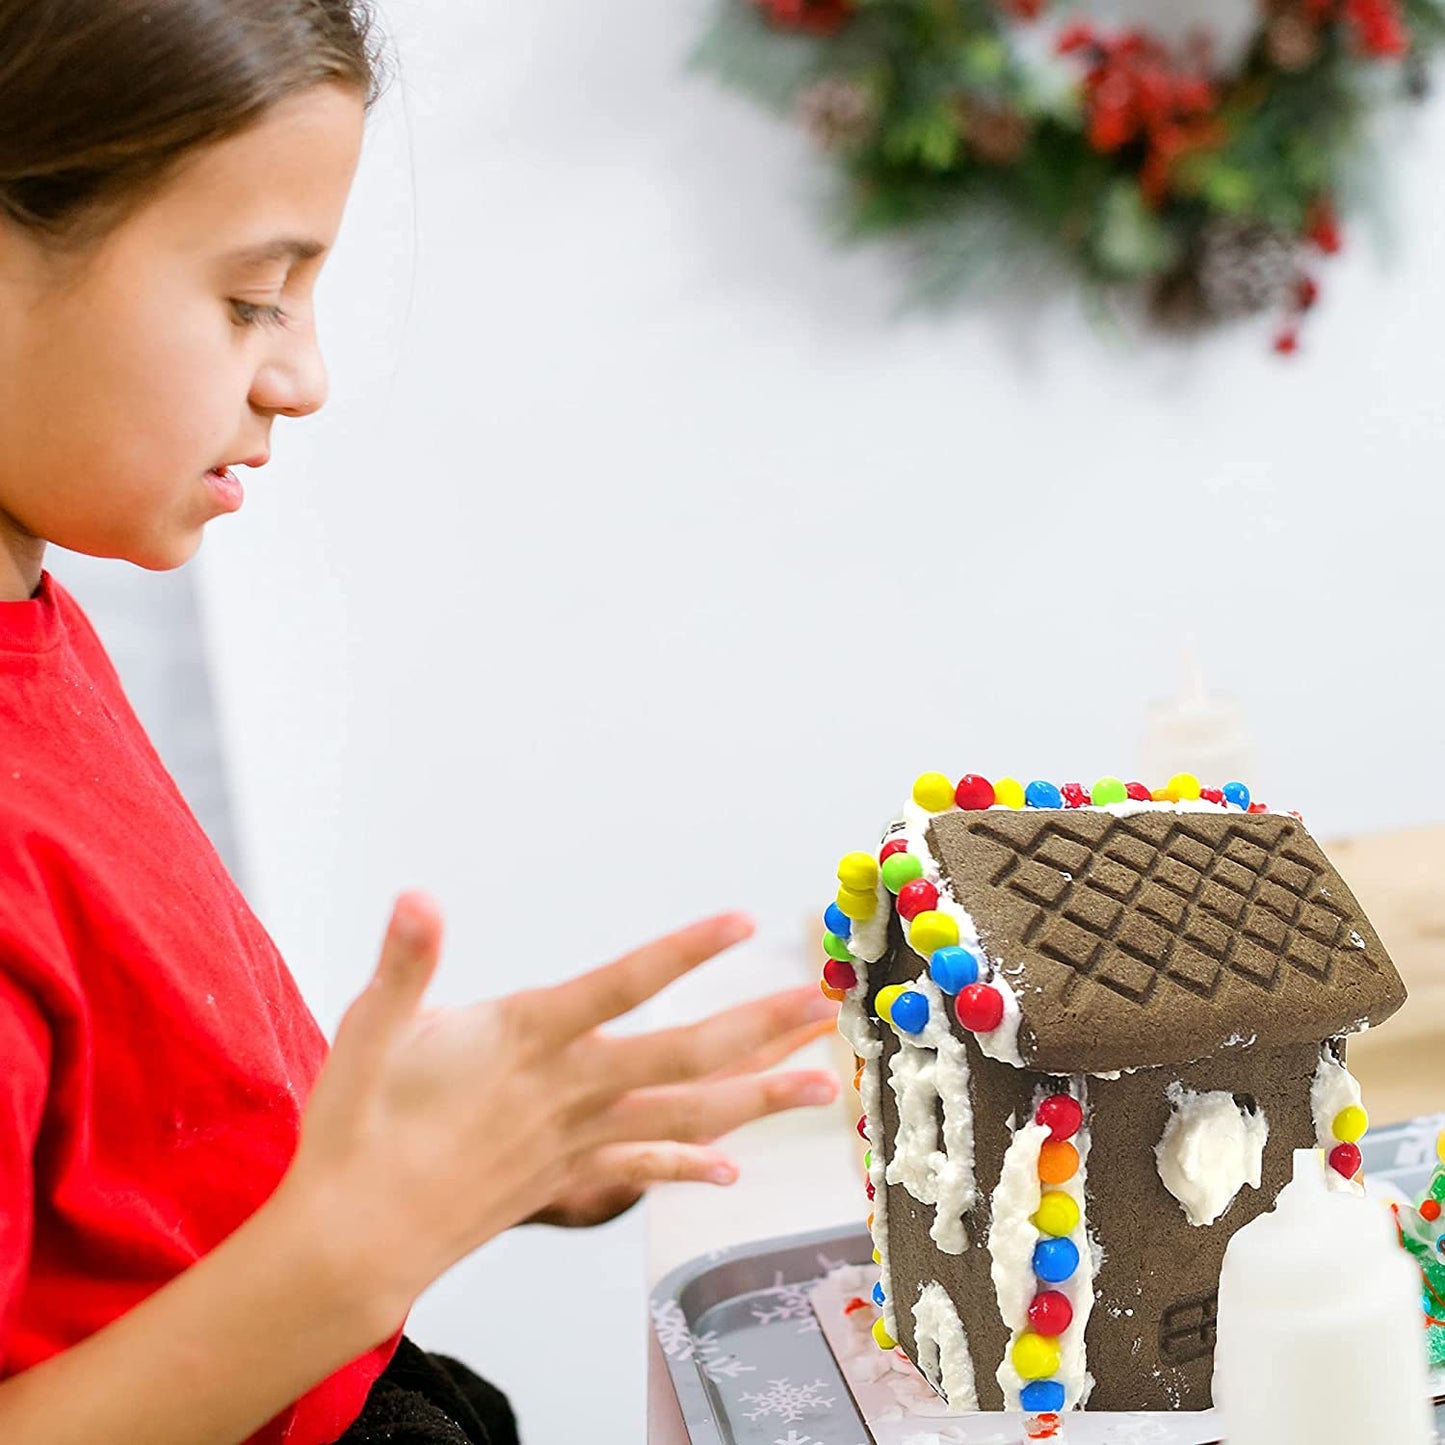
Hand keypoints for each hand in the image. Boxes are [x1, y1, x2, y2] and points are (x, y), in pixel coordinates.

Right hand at [277, 895, 840, 1334]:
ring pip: (685, 1113)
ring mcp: (574, 1139)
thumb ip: (405, 964)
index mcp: (523, 1042)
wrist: (350, 1245)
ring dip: (756, 1096)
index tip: (741, 922)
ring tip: (819, 1086)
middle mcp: (566, 1091)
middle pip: (682, 1055)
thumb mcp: (367, 1032)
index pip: (619, 984)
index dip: (683, 951)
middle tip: (823, 1006)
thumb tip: (419, 902)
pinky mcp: (568, 1176)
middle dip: (758, 1026)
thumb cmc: (356, 1133)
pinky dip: (694, 1164)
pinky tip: (734, 1169)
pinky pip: (646, 1168)